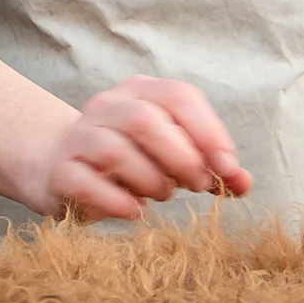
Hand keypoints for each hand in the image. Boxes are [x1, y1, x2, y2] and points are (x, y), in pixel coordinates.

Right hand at [27, 75, 252, 222]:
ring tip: (164, 194)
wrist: (59, 165)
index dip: (208, 131)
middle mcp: (108, 105)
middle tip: (198, 184)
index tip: (229, 167)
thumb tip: (244, 182)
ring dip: (151, 179)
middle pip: (147, 120)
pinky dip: (118, 202)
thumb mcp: (169, 154)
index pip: (178, 96)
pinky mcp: (62, 169)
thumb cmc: (128, 159)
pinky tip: (136, 211)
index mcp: (140, 90)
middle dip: (182, 157)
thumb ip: (207, 163)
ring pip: (116, 149)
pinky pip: (88, 183)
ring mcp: (80, 135)